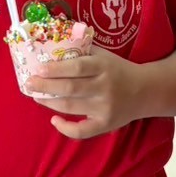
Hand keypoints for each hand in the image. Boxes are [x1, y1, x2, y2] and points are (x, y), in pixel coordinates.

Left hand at [28, 47, 145, 138]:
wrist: (146, 91)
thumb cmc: (118, 69)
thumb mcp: (104, 55)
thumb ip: (82, 50)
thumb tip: (52, 45)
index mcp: (104, 67)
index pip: (77, 68)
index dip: (56, 69)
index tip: (39, 68)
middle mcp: (105, 87)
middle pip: (70, 88)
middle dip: (46, 86)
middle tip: (30, 83)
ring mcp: (105, 108)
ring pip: (72, 107)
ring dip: (50, 102)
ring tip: (36, 96)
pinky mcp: (106, 124)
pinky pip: (83, 131)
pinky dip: (66, 128)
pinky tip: (54, 120)